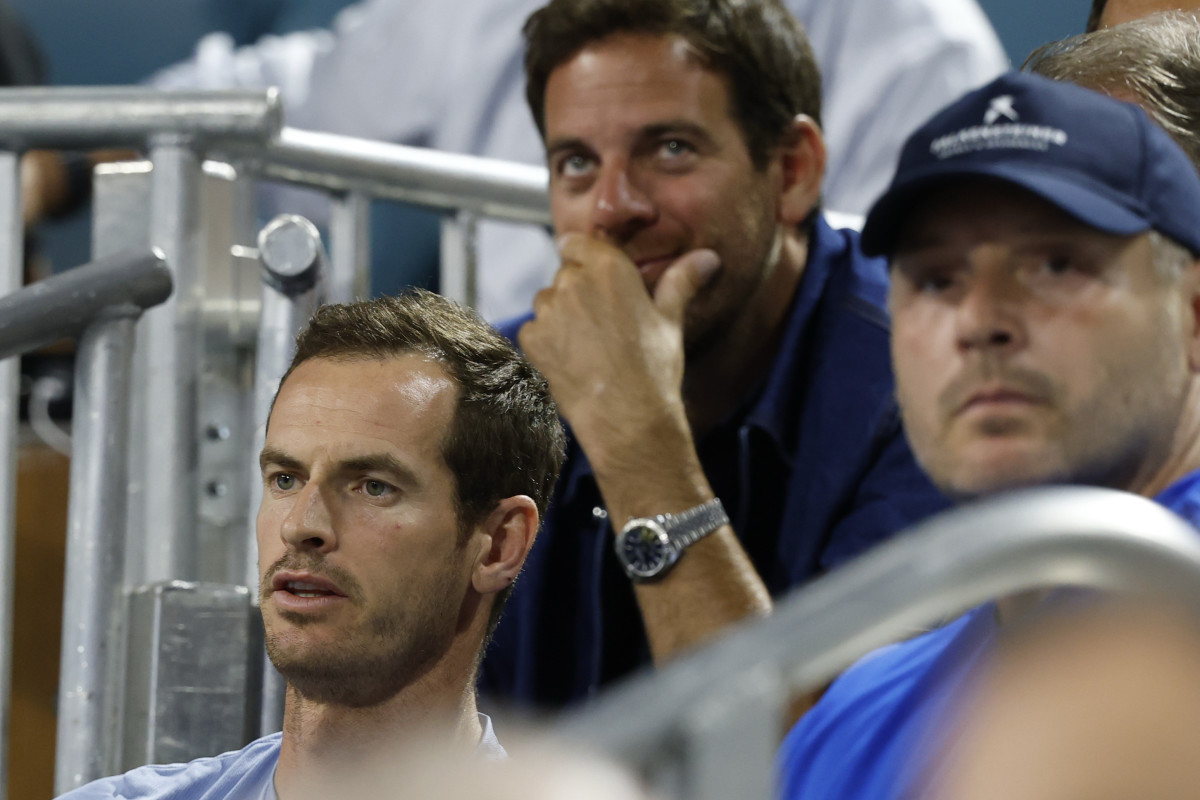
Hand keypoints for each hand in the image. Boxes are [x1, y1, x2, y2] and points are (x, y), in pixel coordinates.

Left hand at [518, 234, 719, 485]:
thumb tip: (707, 258)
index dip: (583, 257)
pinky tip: (572, 361)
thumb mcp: (671, 321)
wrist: (628, 418)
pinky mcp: (533, 338)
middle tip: (601, 325)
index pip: (577, 242)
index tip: (591, 275)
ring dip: (560, 315)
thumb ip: (682, 282)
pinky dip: (546, 341)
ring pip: (547, 301)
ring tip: (588, 346)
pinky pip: (534, 329)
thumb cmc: (654, 370)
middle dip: (578, 292)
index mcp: (610, 268)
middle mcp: (574, 281)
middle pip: (565, 275)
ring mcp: (550, 310)